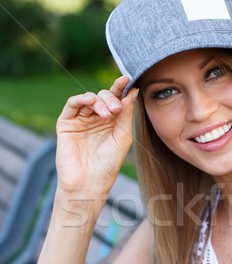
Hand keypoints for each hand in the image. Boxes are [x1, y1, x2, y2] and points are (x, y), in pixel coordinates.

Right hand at [55, 76, 137, 194]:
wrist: (88, 184)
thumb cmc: (108, 165)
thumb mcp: (122, 137)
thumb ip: (126, 115)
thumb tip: (132, 91)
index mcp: (112, 122)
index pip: (117, 100)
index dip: (121, 88)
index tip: (127, 80)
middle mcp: (96, 119)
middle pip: (104, 97)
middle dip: (112, 99)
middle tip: (117, 110)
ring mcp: (81, 120)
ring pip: (90, 98)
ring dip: (100, 101)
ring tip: (108, 114)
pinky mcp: (66, 123)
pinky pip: (73, 104)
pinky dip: (81, 98)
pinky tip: (90, 100)